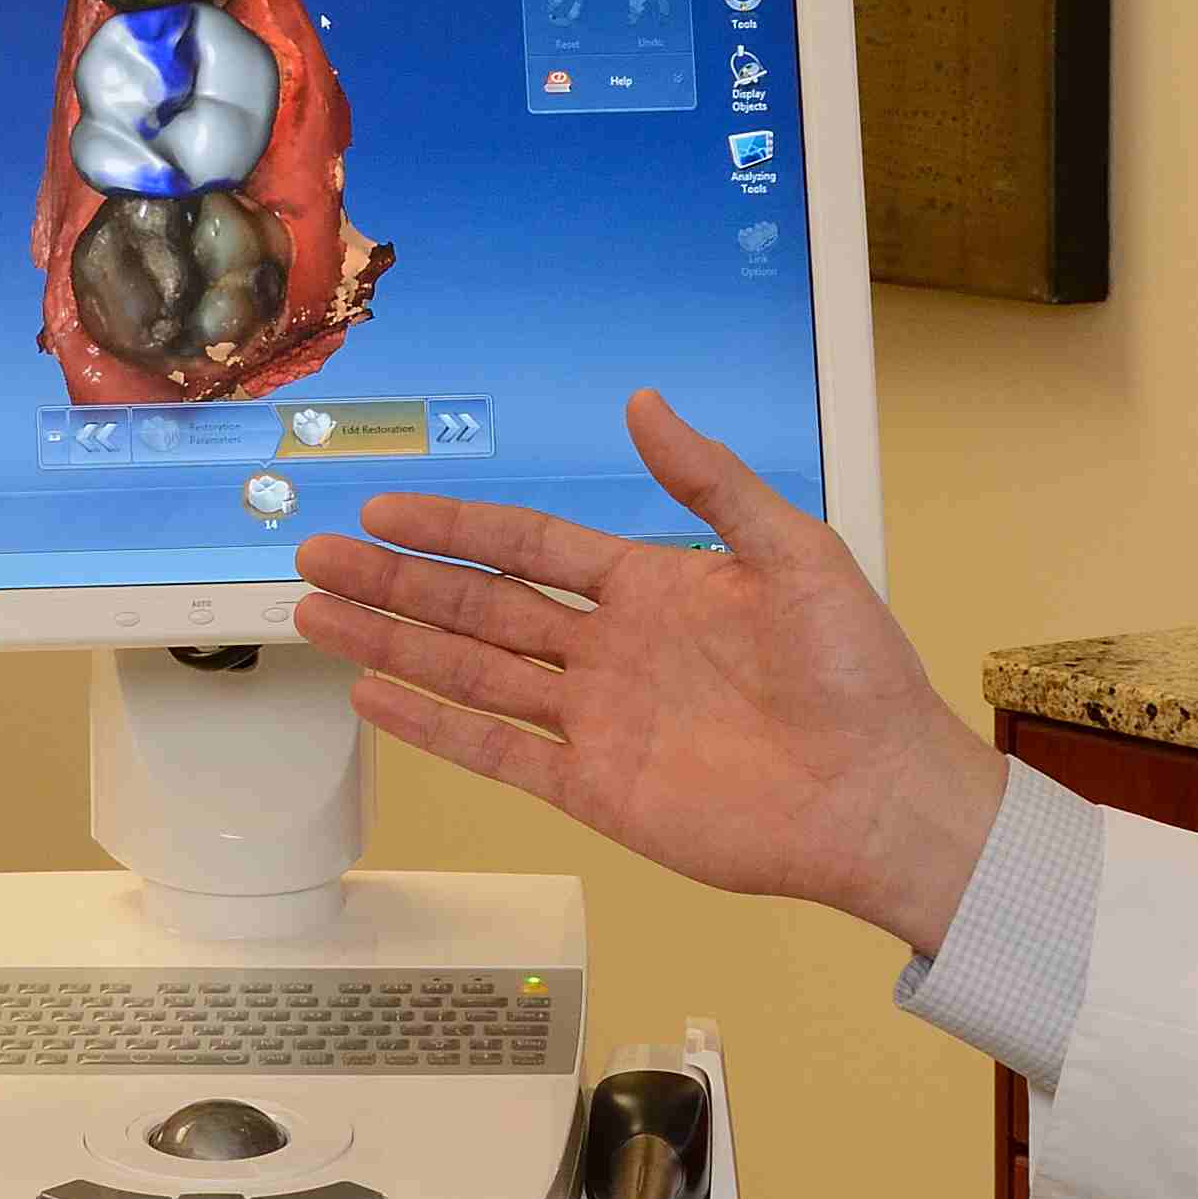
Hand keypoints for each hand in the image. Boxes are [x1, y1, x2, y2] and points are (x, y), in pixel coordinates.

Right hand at [287, 390, 1005, 947]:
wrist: (881, 794)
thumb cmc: (858, 672)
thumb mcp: (794, 550)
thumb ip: (711, 482)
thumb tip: (644, 403)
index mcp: (653, 587)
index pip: (528, 547)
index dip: (455, 528)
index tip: (384, 509)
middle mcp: (611, 652)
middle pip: (478, 607)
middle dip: (396, 581)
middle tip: (316, 556)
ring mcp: (597, 722)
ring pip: (470, 673)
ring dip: (394, 643)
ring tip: (316, 614)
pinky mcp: (597, 790)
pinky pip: (498, 753)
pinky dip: (436, 727)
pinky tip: (376, 696)